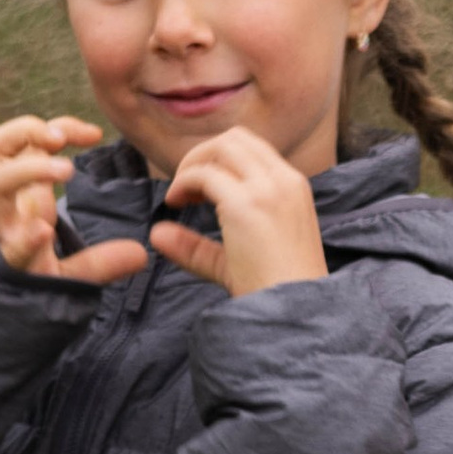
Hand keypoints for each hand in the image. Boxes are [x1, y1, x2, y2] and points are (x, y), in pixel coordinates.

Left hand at [0, 115, 147, 285]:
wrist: (12, 248)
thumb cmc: (40, 265)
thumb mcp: (68, 276)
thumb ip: (100, 265)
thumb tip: (141, 254)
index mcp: (18, 250)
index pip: (13, 247)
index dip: (25, 241)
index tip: (46, 233)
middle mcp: (4, 212)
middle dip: (29, 172)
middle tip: (69, 171)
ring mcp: (6, 183)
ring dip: (28, 135)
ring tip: (65, 138)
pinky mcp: (17, 162)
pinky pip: (27, 137)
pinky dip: (56, 129)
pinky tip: (92, 135)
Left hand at [154, 127, 328, 297]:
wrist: (295, 315)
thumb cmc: (273, 295)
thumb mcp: (237, 263)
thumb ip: (198, 247)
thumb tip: (157, 234)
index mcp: (294, 187)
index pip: (253, 149)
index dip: (219, 160)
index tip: (200, 192)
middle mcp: (285, 180)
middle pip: (235, 138)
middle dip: (202, 155)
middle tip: (183, 188)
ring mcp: (268, 190)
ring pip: (221, 147)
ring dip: (192, 164)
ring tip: (179, 196)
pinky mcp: (247, 205)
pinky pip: (204, 176)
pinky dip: (183, 183)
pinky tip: (175, 204)